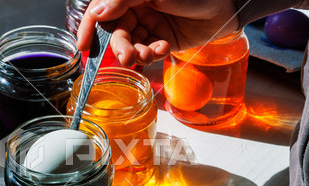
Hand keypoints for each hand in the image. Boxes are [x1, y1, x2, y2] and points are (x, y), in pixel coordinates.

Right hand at [77, 0, 239, 66]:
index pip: (101, 12)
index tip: (84, 48)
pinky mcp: (161, 40)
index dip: (89, 29)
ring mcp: (148, 26)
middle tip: (128, 57)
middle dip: (120, 47)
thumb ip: (122, 0)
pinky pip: (148, 52)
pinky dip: (153, 54)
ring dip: (137, 54)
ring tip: (150, 54)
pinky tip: (164, 48)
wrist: (224, 6)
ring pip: (131, 45)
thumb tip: (97, 12)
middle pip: (115, 33)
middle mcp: (135, 10)